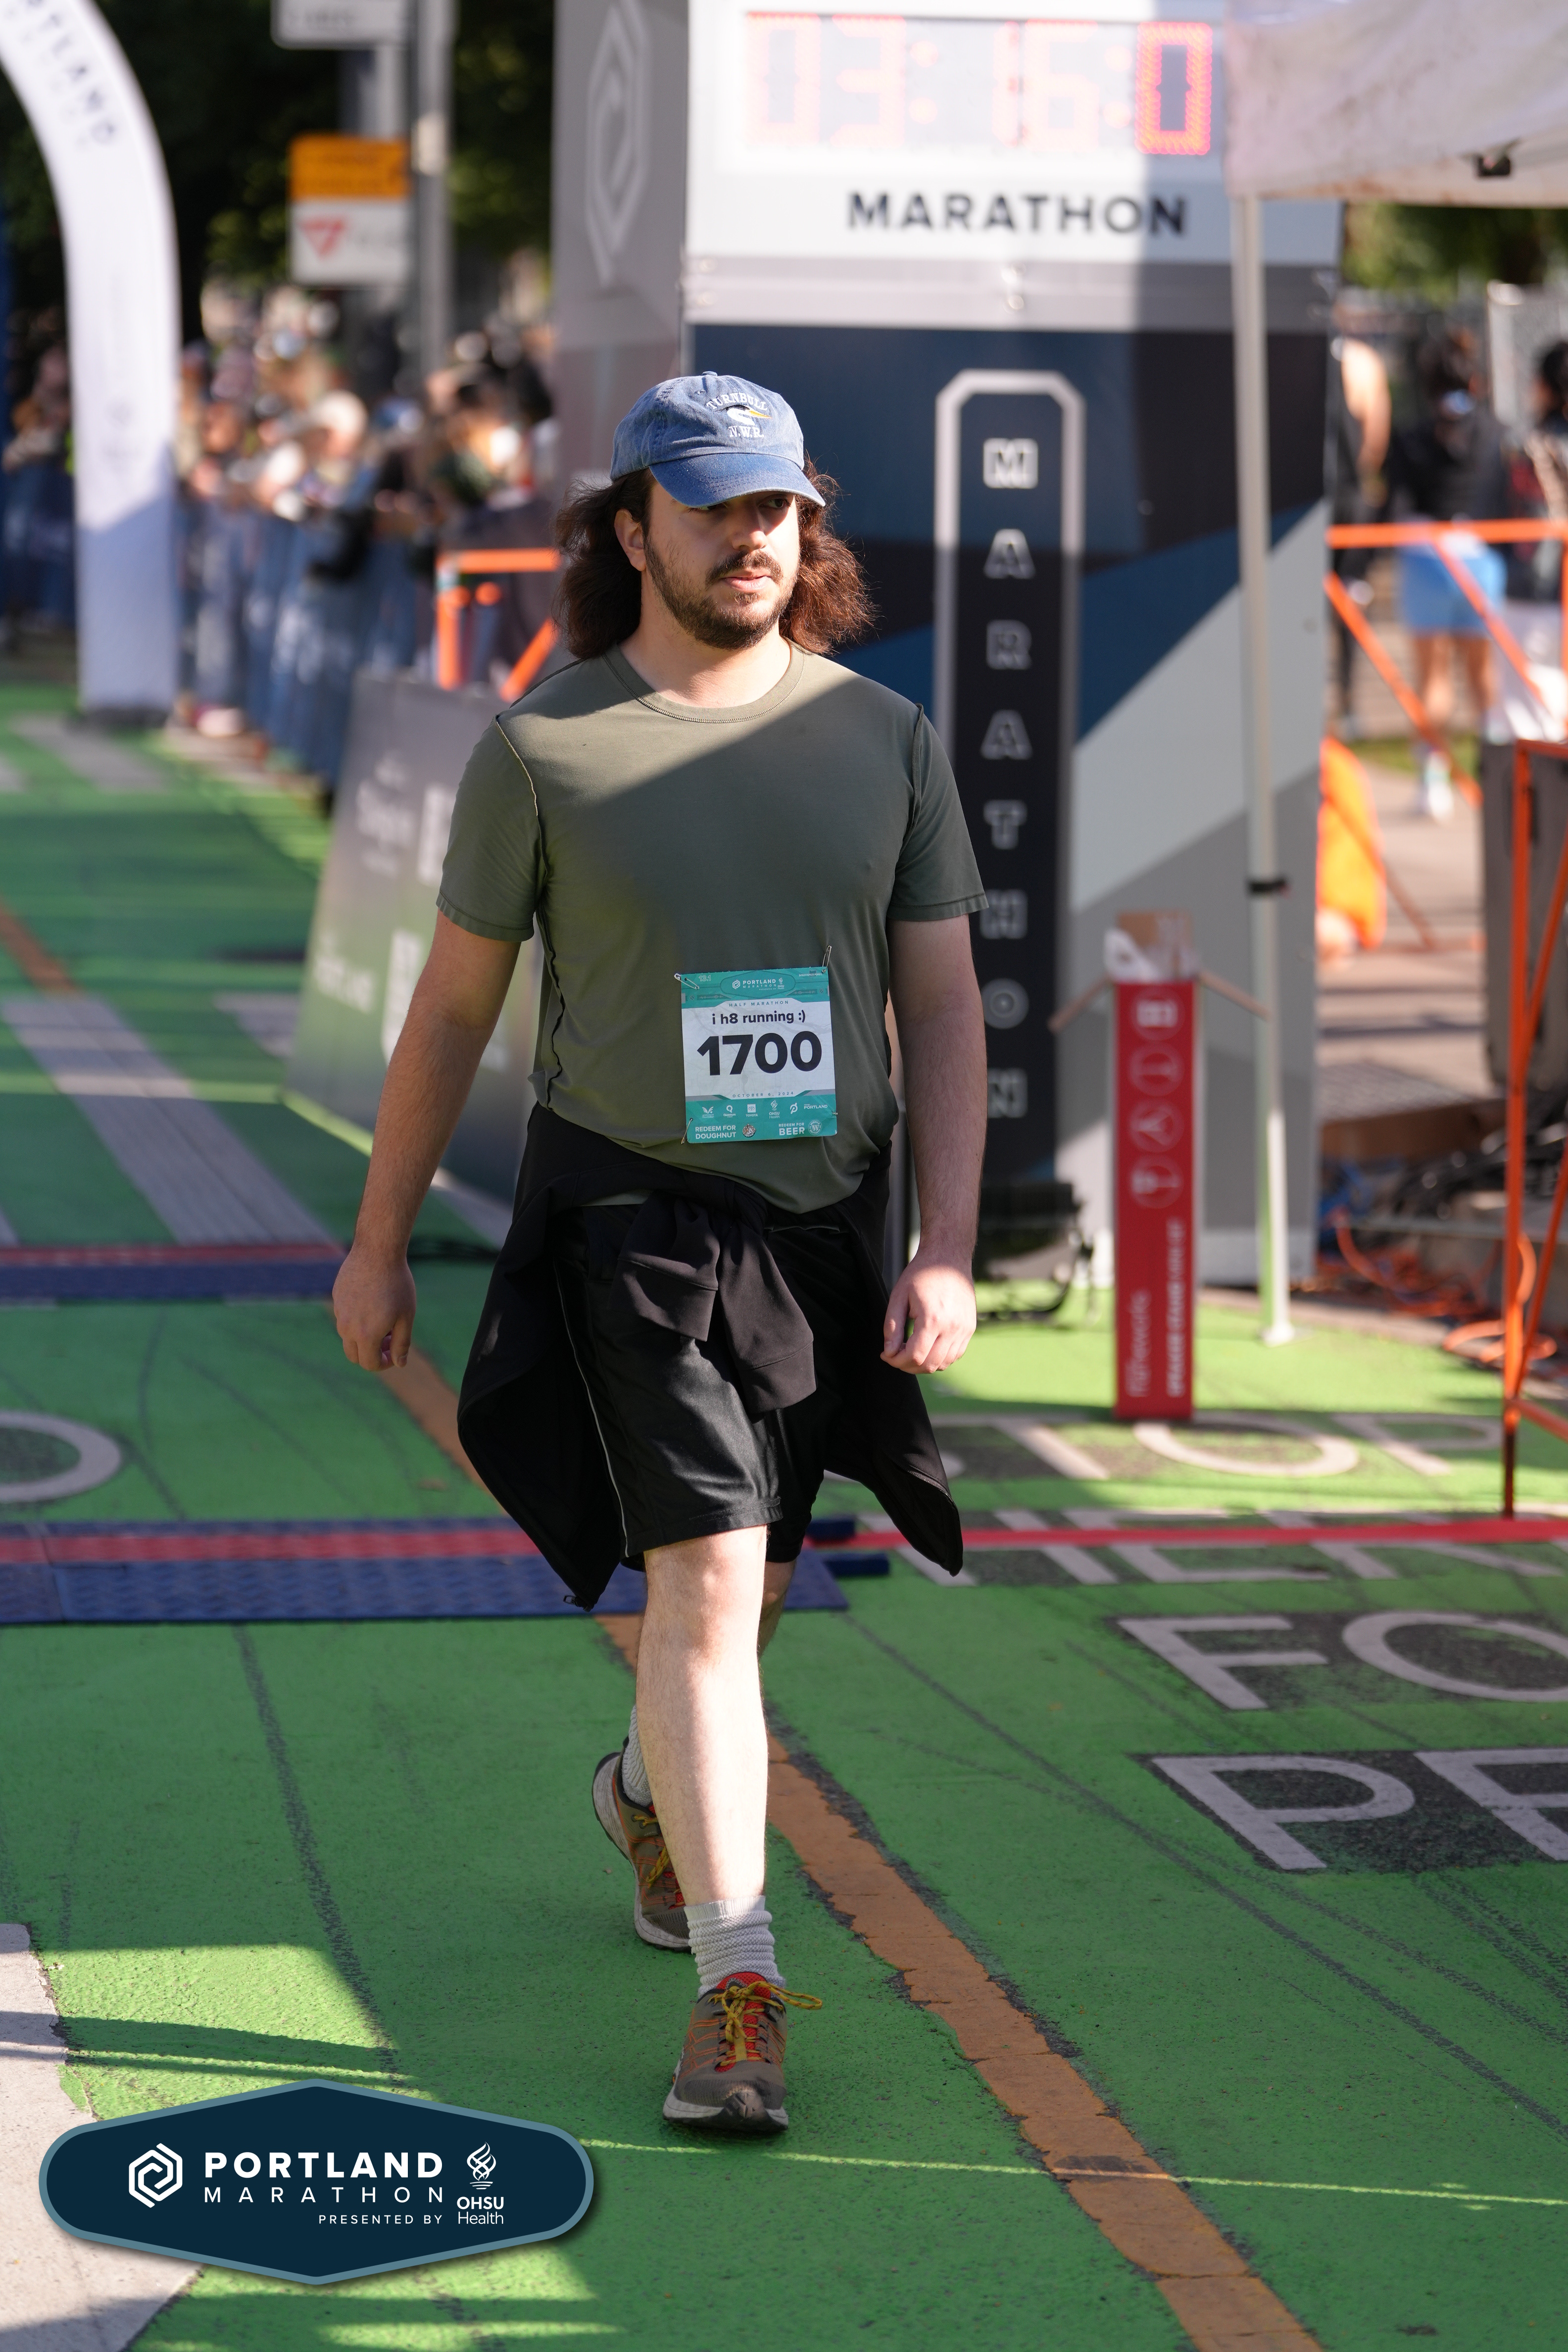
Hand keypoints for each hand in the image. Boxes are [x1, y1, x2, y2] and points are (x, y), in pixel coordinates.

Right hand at [333, 1245, 416, 1371]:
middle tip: (390, 1338)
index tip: (394, 1353)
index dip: (384, 1363)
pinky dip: (357, 1319)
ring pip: (348, 1336)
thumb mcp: (405, 1317)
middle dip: (372, 1353)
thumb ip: (402, 1343)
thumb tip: (399, 1363)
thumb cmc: (397, 1284)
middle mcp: (346, 1327)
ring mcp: (338, 1312)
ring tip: (384, 1317)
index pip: (369, 1363)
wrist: (377, 1252)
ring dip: (364, 1336)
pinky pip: (344, 1317)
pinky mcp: (336, 1298)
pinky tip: (373, 1300)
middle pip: (354, 1355)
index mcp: (366, 1335)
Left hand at [881, 1251, 975, 1373]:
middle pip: (929, 1365)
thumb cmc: (921, 1274)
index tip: (886, 1355)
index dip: (897, 1361)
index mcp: (933, 1319)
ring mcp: (964, 1329)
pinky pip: (955, 1355)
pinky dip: (939, 1359)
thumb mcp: (899, 1296)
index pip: (915, 1356)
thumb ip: (892, 1327)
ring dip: (924, 1364)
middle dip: (908, 1366)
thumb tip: (889, 1352)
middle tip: (895, 1356)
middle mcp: (952, 1327)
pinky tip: (926, 1348)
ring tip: (910, 1352)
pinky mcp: (970, 1328)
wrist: (949, 1257)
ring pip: (943, 1364)